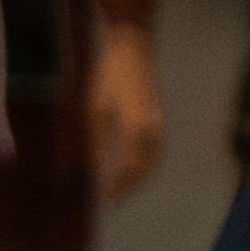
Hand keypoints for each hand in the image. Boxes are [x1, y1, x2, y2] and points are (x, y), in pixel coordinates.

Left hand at [84, 21, 162, 199]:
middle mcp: (153, 129)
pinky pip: (151, 151)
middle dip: (127, 188)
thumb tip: (92, 167)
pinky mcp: (155, 119)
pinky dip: (139, 165)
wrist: (132, 46)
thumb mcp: (94, 107)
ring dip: (135, 179)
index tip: (102, 202)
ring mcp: (157, 124)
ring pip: (150, 162)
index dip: (117, 188)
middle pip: (144, 170)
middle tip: (108, 204)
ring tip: (114, 192)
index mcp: (137, 127)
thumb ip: (95, 139)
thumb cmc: (108, 74)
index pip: (129, 169)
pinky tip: (123, 170)